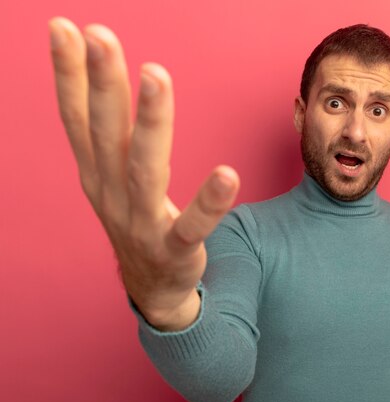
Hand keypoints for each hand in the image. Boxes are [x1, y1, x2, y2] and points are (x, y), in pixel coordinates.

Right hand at [49, 17, 239, 330]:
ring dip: (150, 122)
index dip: (68, 75)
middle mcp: (112, 194)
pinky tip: (227, 174)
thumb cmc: (134, 217)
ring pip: (145, 169)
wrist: (153, 286)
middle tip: (99, 35)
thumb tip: (96, 74)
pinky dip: (209, 202)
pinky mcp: (176, 248)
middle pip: (106, 133)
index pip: (78, 118)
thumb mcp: (110, 175)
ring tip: (155, 75)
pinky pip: (193, 225)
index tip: (63, 29)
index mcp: (97, 172)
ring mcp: (141, 223)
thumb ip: (105, 131)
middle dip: (103, 83)